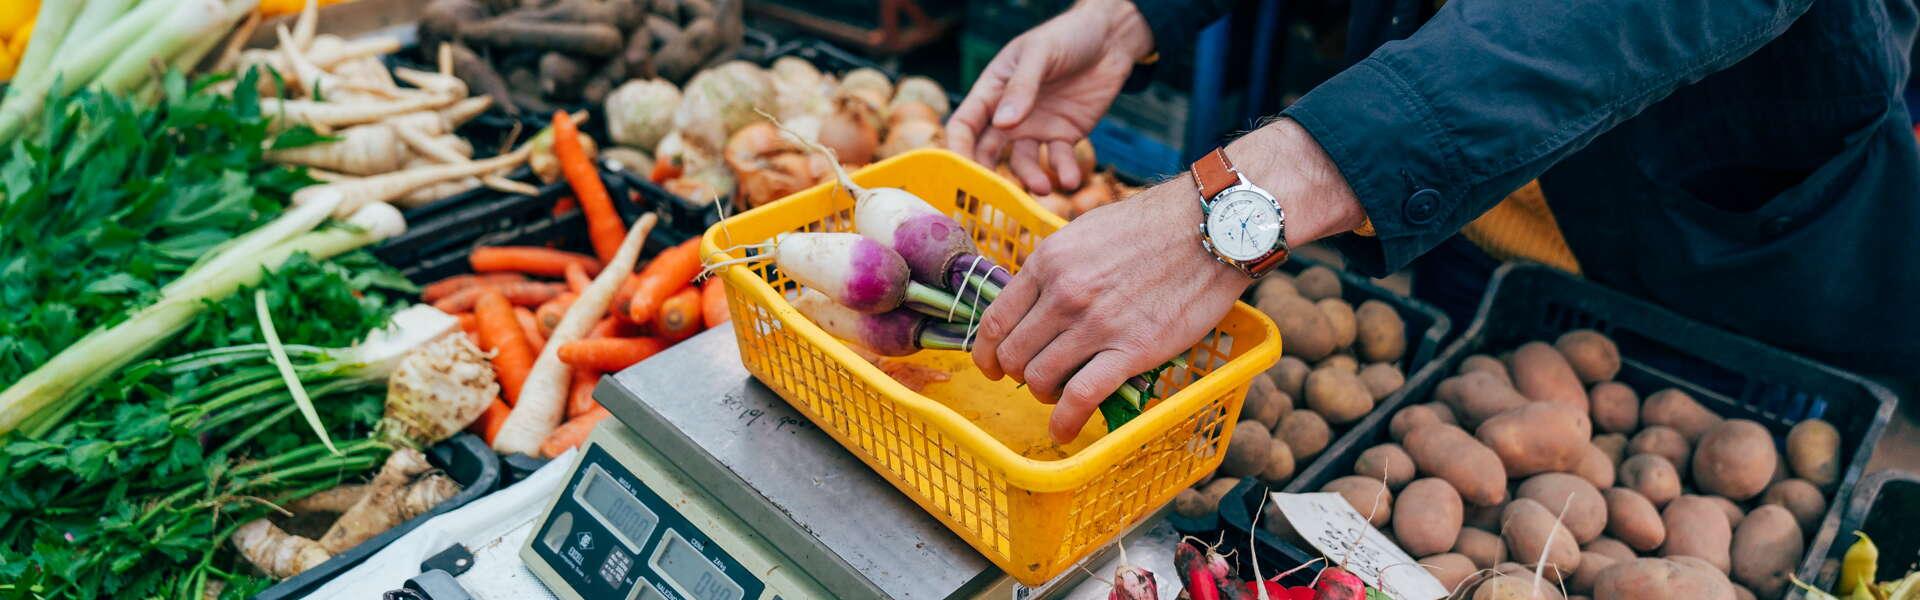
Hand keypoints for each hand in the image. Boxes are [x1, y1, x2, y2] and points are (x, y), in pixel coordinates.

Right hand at [946, 0, 1152, 194]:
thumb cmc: (1068, 36)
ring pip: (1023, 163)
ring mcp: (1036, 128)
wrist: (1111, 40)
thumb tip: (1002, 124)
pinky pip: (1058, 160)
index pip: (965, 124)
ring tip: (1043, 187)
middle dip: (988, 176)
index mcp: (993, 90)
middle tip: (994, 196)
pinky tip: (1069, 180)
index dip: (958, 149)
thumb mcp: (1040, 54)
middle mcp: (1009, 115)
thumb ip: (1022, 87)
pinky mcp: (1064, 136)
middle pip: (987, 152)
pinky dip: (1063, 172)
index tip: (962, 172)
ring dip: (1030, 178)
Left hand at [972, 181, 1246, 442]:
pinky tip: (1064, 431)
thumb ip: (1058, 267)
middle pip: (1014, 355)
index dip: (986, 352)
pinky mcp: (1131, 351)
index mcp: (1048, 262)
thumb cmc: (1153, 226)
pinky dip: (1065, 421)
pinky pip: (1081, 398)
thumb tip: (1039, 298)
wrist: (1210, 227)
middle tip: (1036, 378)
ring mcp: (1095, 324)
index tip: (991, 366)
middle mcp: (1063, 294)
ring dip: (1043, 395)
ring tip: (1058, 397)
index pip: (995, 320)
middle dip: (1018, 375)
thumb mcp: (1086, 233)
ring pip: (1040, 378)